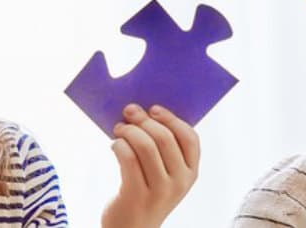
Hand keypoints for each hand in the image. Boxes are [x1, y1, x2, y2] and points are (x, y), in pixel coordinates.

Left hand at [100, 104, 199, 227]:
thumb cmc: (147, 194)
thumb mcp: (165, 175)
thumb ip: (163, 149)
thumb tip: (144, 112)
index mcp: (191, 173)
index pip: (190, 138)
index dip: (172, 119)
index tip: (154, 109)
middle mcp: (179, 182)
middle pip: (164, 138)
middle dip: (144, 120)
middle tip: (129, 112)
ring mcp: (160, 191)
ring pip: (145, 146)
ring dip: (129, 131)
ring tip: (119, 128)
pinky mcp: (137, 196)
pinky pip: (128, 159)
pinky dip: (119, 145)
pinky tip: (114, 145)